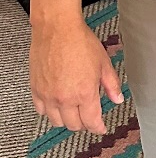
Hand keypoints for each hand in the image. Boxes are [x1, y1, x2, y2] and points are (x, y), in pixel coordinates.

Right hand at [30, 19, 123, 135]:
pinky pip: (40, 110)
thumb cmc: (80, 42)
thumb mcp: (104, 63)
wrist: (57, 29)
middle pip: (73, 125)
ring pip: (56, 121)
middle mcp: (64, 98)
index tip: (101, 128)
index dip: (98, 128)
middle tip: (89, 118)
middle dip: (84, 124)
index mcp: (84, 93)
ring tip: (73, 112)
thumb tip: (117, 98)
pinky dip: (49, 111)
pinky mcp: (36, 89)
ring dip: (66, 120)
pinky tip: (56, 104)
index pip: (91, 122)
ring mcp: (48, 95)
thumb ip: (112, 84)